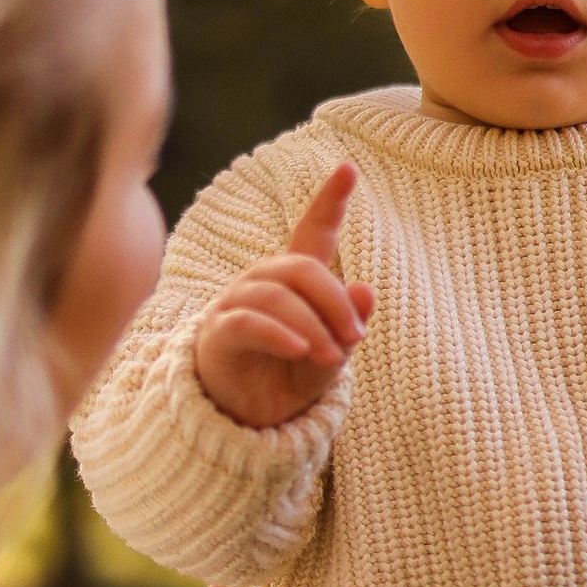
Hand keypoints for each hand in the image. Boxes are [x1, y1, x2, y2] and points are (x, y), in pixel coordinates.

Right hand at [193, 163, 374, 430]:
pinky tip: (299, 349)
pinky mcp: (220, 332)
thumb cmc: (290, 377)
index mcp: (295, 282)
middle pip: (302, 268)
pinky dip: (278, 334)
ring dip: (312, 325)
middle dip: (335, 301)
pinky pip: (249, 322)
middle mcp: (264, 281)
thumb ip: (348, 327)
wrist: (248, 418)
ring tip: (331, 356)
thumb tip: (367, 290)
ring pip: (278, 296)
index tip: (349, 167)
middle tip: (355, 337)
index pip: (313, 233)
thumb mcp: (331, 356)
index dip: (330, 201)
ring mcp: (237, 303)